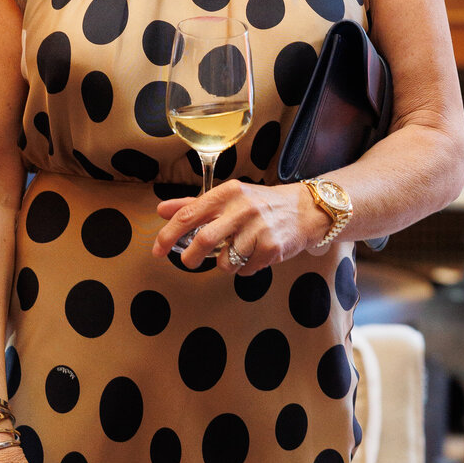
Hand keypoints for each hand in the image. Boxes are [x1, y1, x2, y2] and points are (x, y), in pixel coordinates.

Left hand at [153, 179, 329, 271]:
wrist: (305, 210)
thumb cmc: (261, 204)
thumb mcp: (229, 198)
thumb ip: (194, 204)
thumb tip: (161, 209)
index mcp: (227, 193)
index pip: (189, 214)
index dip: (168, 234)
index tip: (158, 250)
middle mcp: (242, 208)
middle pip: (203, 239)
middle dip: (191, 257)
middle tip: (190, 263)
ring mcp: (259, 228)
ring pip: (226, 260)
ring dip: (225, 263)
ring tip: (237, 252)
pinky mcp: (272, 247)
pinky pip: (246, 269)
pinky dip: (246, 268)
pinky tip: (256, 254)